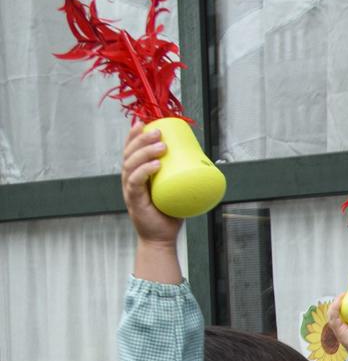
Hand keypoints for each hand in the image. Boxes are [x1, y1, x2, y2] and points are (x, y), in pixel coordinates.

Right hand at [121, 124, 182, 283]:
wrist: (161, 239)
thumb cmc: (169, 214)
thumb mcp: (175, 190)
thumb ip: (182, 177)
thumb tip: (205, 162)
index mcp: (135, 174)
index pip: (130, 150)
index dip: (134, 135)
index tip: (144, 121)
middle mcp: (129, 179)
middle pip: (129, 153)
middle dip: (142, 139)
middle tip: (158, 130)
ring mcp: (129, 190)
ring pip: (131, 164)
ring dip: (145, 152)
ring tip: (162, 144)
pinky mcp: (134, 201)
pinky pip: (135, 182)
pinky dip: (145, 171)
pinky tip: (156, 165)